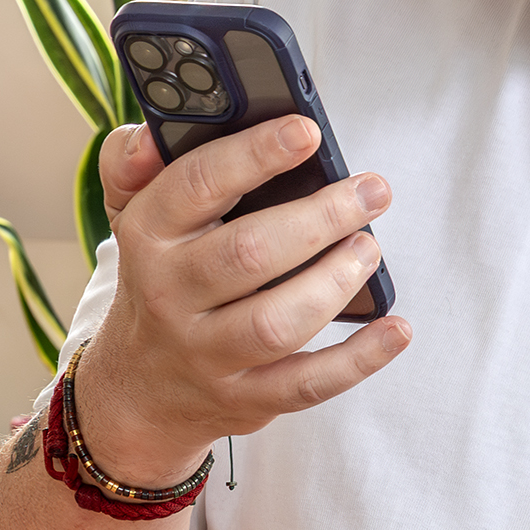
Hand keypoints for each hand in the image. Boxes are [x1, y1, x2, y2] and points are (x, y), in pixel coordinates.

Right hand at [73, 119, 411, 483]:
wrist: (140, 387)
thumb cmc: (160, 278)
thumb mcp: (133, 215)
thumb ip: (134, 162)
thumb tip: (153, 134)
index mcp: (148, 235)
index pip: (197, 185)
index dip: (255, 154)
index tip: (306, 131)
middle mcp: (171, 295)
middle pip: (249, 253)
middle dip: (321, 216)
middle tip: (370, 192)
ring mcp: (207, 354)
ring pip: (276, 322)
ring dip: (336, 281)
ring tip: (369, 248)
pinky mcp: (245, 399)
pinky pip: (307, 384)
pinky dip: (359, 358)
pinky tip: (396, 328)